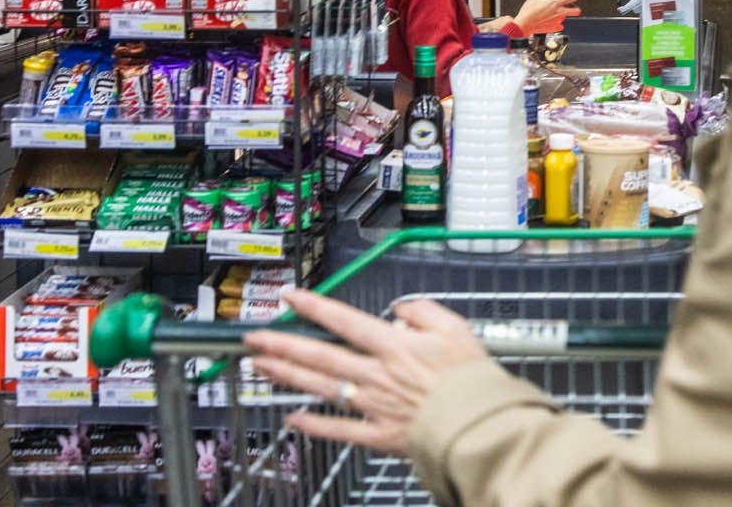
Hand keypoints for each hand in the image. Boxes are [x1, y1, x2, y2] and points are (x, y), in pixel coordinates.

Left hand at [246, 291, 488, 456]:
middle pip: (320, 355)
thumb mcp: (454, 328)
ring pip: (320, 387)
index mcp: (394, 346)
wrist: (477, 424)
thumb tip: (400, 310)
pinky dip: (313, 424)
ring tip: (260, 366)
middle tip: (253, 338)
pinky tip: (291, 418)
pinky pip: (338, 429)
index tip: (290, 296)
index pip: (344, 320)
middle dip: (283, 345)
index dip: (314, 306)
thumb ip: (423, 312)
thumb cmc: (469, 378)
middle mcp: (375, 373)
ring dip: (287, 376)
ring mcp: (372, 405)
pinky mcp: (377, 434)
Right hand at [514, 0, 582, 35]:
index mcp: (555, 3)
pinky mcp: (554, 28)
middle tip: (572, 6)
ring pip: (566, 17)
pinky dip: (557, 22)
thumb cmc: (528, 12)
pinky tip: (550, 20)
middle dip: (576, 8)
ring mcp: (557, 21)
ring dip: (562, 14)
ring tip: (554, 13)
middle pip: (576, 11)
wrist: (524, 25)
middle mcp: (559, 12)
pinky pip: (559, 25)